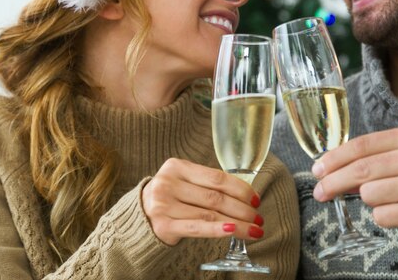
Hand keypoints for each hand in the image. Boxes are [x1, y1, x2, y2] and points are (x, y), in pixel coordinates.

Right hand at [142, 158, 263, 245]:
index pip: (216, 178)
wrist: (138, 217)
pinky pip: (197, 228)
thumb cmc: (169, 198)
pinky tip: (234, 231)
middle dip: (242, 209)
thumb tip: (246, 194)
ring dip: (237, 223)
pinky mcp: (163, 226)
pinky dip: (218, 230)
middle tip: (258, 217)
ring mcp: (163, 205)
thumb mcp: (183, 182)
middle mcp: (168, 184)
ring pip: (210, 215)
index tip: (255, 199)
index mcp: (176, 167)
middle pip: (215, 197)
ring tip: (254, 229)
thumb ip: (207, 183)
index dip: (240, 189)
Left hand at [311, 126, 397, 226]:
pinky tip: (393, 210)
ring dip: (367, 197)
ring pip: (369, 193)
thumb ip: (377, 159)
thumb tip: (339, 174)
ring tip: (381, 198)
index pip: (363, 145)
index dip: (335, 158)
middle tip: (320, 192)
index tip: (318, 170)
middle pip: (362, 169)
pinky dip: (382, 216)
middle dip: (333, 182)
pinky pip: (383, 216)